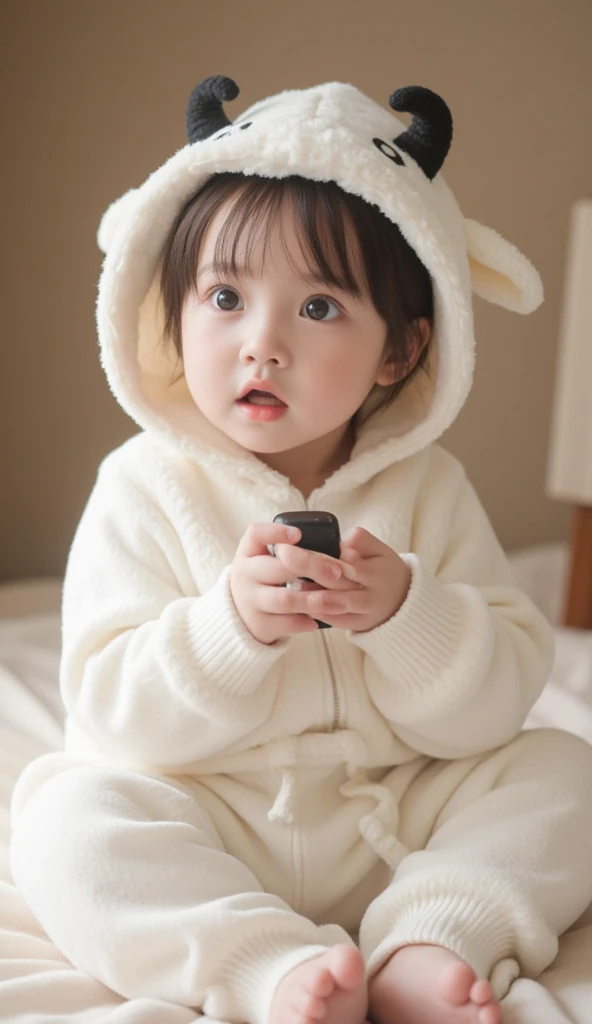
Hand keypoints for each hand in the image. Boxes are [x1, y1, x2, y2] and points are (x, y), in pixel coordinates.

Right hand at [230, 522, 347, 645]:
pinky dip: (305, 622)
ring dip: (314, 600)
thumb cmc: (265, 579)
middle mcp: (245, 573)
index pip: (256, 534)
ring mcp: (250, 600)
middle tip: (338, 572)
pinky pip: (285, 623)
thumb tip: (346, 542)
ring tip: (339, 602)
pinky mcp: (259, 623)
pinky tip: (319, 620)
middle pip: (279, 567)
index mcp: (249, 552)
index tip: (299, 534)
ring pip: (285, 599)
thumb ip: (294, 550)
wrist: (243, 615)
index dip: (276, 532)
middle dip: (313, 567)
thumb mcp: (268, 559)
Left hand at [273, 526, 410, 632]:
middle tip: (283, 553)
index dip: (326, 556)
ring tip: (289, 582)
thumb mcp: (382, 550)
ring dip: (309, 594)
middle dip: (307, 567)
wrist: (402, 602)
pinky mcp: (354, 625)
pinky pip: (332, 620)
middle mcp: (368, 595)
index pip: (349, 564)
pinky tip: (297, 602)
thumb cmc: (385, 570)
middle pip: (335, 581)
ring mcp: (361, 613)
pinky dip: (315, 611)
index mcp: (376, 573)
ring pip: (332, 604)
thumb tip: (344, 542)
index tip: (300, 543)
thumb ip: (364, 541)